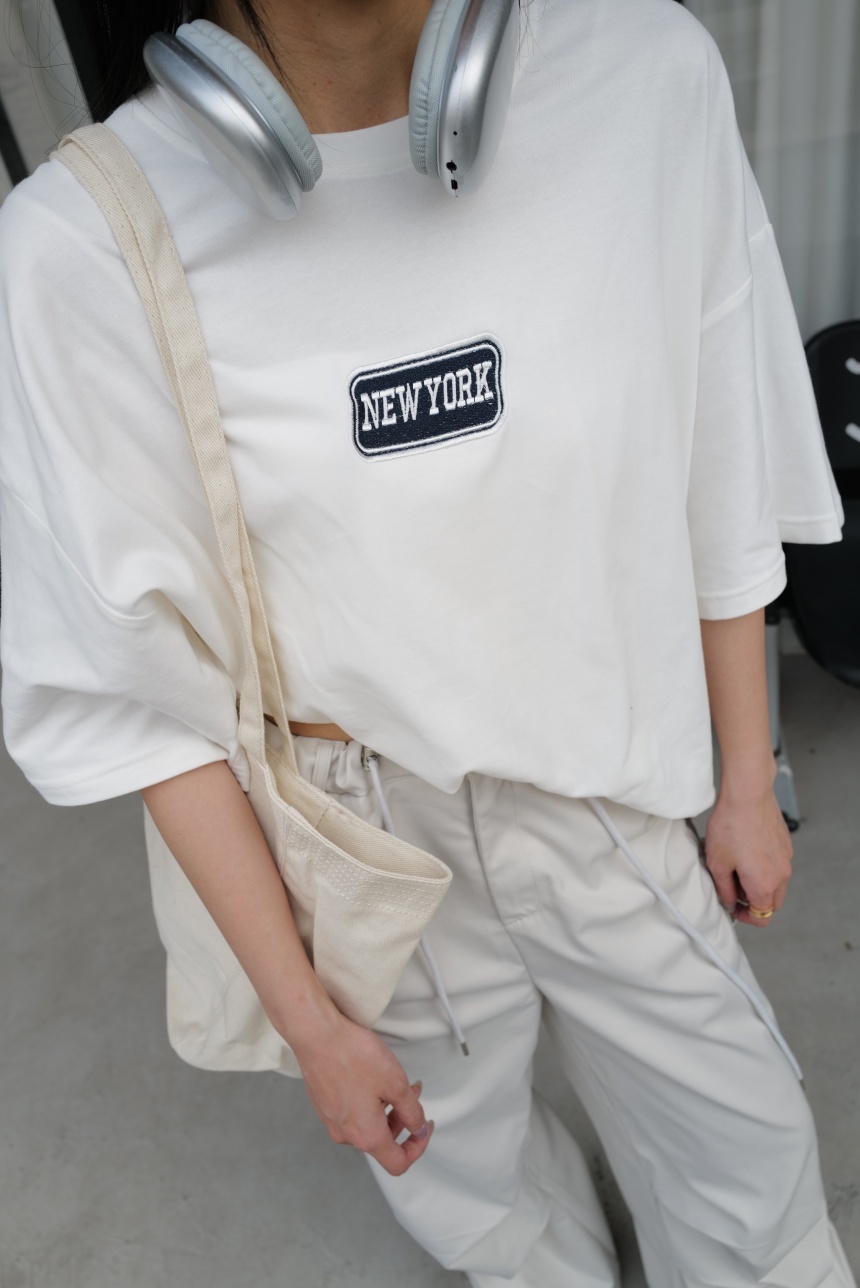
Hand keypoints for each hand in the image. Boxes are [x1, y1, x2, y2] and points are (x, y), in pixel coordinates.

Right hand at [294, 1011, 434, 1175]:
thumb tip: (417, 1128)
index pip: (397, 1163)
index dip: (417, 1148)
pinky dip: (367, 1101)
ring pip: (366, 1125)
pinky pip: (350, 1112)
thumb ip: (412, 1112)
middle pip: (382, 1142)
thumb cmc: (353, 1056)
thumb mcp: (397, 1084)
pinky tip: (370, 1076)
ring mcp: (331, 1120)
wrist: (316, 1035)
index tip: (423, 1129)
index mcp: (366, 1135)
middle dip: (402, 1120)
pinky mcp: (323, 1104)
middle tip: (412, 1093)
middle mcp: (346, 1134)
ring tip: (392, 1080)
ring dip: (385, 1108)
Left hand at [704, 784, 792, 926]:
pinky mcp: (786, 844)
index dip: (746, 918)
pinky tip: (746, 850)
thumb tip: (730, 903)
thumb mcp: (717, 863)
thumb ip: (724, 890)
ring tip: (737, 866)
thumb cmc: (730, 826)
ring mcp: (786, 858)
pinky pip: (778, 865)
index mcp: (764, 885)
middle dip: (753, 902)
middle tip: (732, 888)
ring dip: (759, 883)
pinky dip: (765, 866)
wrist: (748, 794)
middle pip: (772, 902)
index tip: (733, 908)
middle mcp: (781, 875)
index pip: (762, 917)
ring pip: (776, 883)